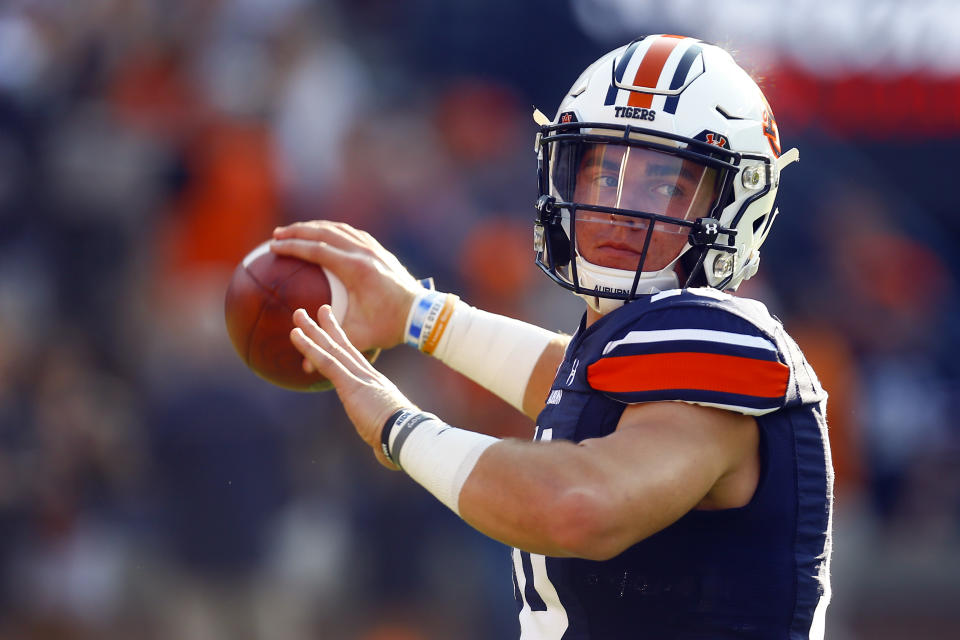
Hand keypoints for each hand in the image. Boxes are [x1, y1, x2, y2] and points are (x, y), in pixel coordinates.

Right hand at [271, 221, 421, 351]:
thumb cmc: (389, 326)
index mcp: (355, 269)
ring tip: (295, 231)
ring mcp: (374, 249)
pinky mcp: (380, 251)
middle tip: (276, 235)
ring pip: (339, 229)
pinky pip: (352, 233)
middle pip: (324, 232)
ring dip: (315, 227)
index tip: (273, 247)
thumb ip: (329, 347)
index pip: (317, 250)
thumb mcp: (359, 337)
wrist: (422, 313)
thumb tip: (304, 368)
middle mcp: (364, 253)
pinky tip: (324, 235)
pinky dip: (334, 231)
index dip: (293, 247)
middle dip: (297, 231)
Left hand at [290, 305, 412, 469]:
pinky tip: (295, 336)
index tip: (337, 331)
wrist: (409, 435)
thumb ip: (381, 441)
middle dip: (328, 328)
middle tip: (316, 310)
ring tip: (297, 315)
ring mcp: (360, 377)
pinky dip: (309, 347)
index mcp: (377, 386)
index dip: (344, 343)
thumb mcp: (388, 437)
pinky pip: (326, 361)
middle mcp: (368, 376)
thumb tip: (383, 456)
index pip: (356, 360)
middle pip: (344, 346)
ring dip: (312, 331)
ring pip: (331, 349)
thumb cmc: (403, 441)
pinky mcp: (352, 384)